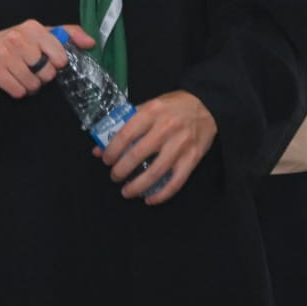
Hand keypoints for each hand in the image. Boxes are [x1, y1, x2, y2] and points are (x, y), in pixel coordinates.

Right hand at [0, 21, 95, 98]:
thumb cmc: (17, 43)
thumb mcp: (42, 33)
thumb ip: (68, 34)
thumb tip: (91, 42)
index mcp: (33, 28)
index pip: (60, 56)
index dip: (57, 64)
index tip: (51, 61)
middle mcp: (18, 38)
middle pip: (47, 73)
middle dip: (43, 76)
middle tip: (33, 69)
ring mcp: (4, 54)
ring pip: (33, 84)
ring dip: (31, 85)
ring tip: (23, 75)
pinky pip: (18, 91)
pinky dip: (18, 91)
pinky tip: (13, 81)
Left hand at [95, 90, 216, 204]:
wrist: (207, 105)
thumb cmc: (173, 106)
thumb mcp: (148, 107)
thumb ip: (126, 125)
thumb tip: (99, 148)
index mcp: (152, 111)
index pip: (125, 134)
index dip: (111, 151)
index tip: (106, 160)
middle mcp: (166, 128)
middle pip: (137, 155)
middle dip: (121, 171)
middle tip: (115, 176)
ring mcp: (181, 145)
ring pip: (155, 172)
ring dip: (137, 186)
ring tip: (126, 192)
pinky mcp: (193, 158)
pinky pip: (175, 182)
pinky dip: (161, 195)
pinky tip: (149, 199)